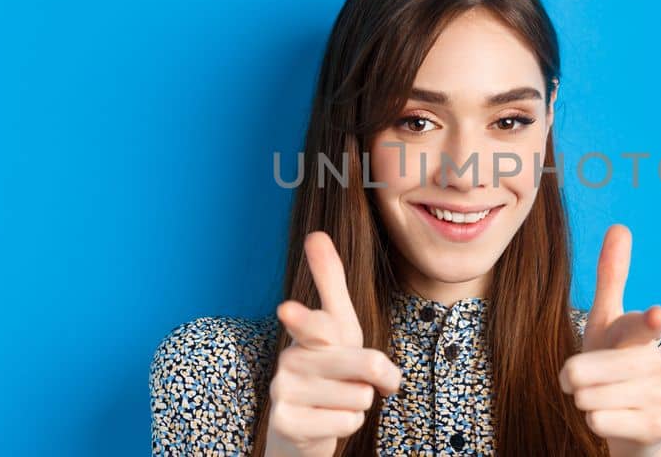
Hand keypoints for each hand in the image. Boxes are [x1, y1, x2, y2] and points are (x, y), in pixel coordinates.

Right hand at [264, 232, 402, 456]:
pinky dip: (347, 425)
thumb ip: (330, 282)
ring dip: (358, 404)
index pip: (313, 323)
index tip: (288, 310)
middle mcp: (289, 359)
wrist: (303, 426)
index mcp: (305, 332)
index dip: (304, 318)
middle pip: (368, 364)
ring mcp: (284, 393)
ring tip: (336, 401)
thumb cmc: (329, 369)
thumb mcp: (338, 325)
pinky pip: (348, 422)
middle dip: (376, 377)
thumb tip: (315, 233)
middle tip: (358, 380)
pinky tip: (327, 421)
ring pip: (361, 397)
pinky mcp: (288, 424)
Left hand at [560, 224, 660, 456]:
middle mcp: (656, 362)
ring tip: (601, 401)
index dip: (646, 321)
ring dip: (584, 402)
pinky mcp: (658, 427)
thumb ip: (613, 278)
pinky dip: (595, 423)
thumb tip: (620, 226)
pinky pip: (601, 422)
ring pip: (588, 398)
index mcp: (641, 334)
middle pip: (583, 370)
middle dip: (572, 380)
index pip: (638, 326)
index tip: (656, 315)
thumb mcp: (608, 324)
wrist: (639, 426)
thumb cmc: (615, 368)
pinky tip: (612, 420)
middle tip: (584, 382)